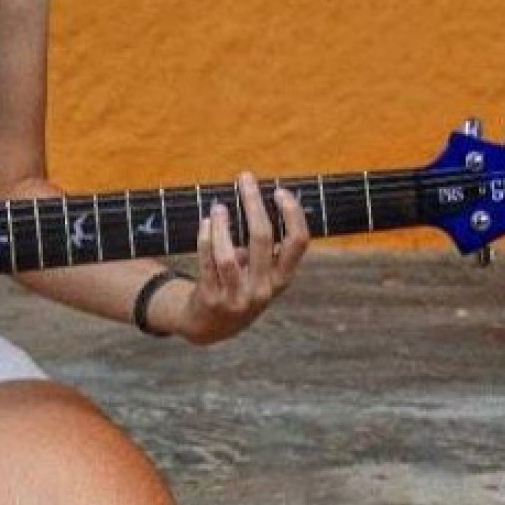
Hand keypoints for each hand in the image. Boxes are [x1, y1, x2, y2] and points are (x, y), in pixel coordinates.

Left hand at [171, 172, 308, 344]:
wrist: (209, 326)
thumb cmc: (239, 286)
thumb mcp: (260, 274)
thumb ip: (263, 246)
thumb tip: (257, 197)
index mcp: (282, 279)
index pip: (298, 243)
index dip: (292, 214)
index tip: (280, 190)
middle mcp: (263, 289)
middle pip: (262, 239)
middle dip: (254, 203)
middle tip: (245, 178)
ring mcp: (236, 296)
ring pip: (228, 255)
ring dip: (223, 225)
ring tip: (218, 206)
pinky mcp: (211, 298)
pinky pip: (207, 263)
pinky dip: (206, 239)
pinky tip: (206, 222)